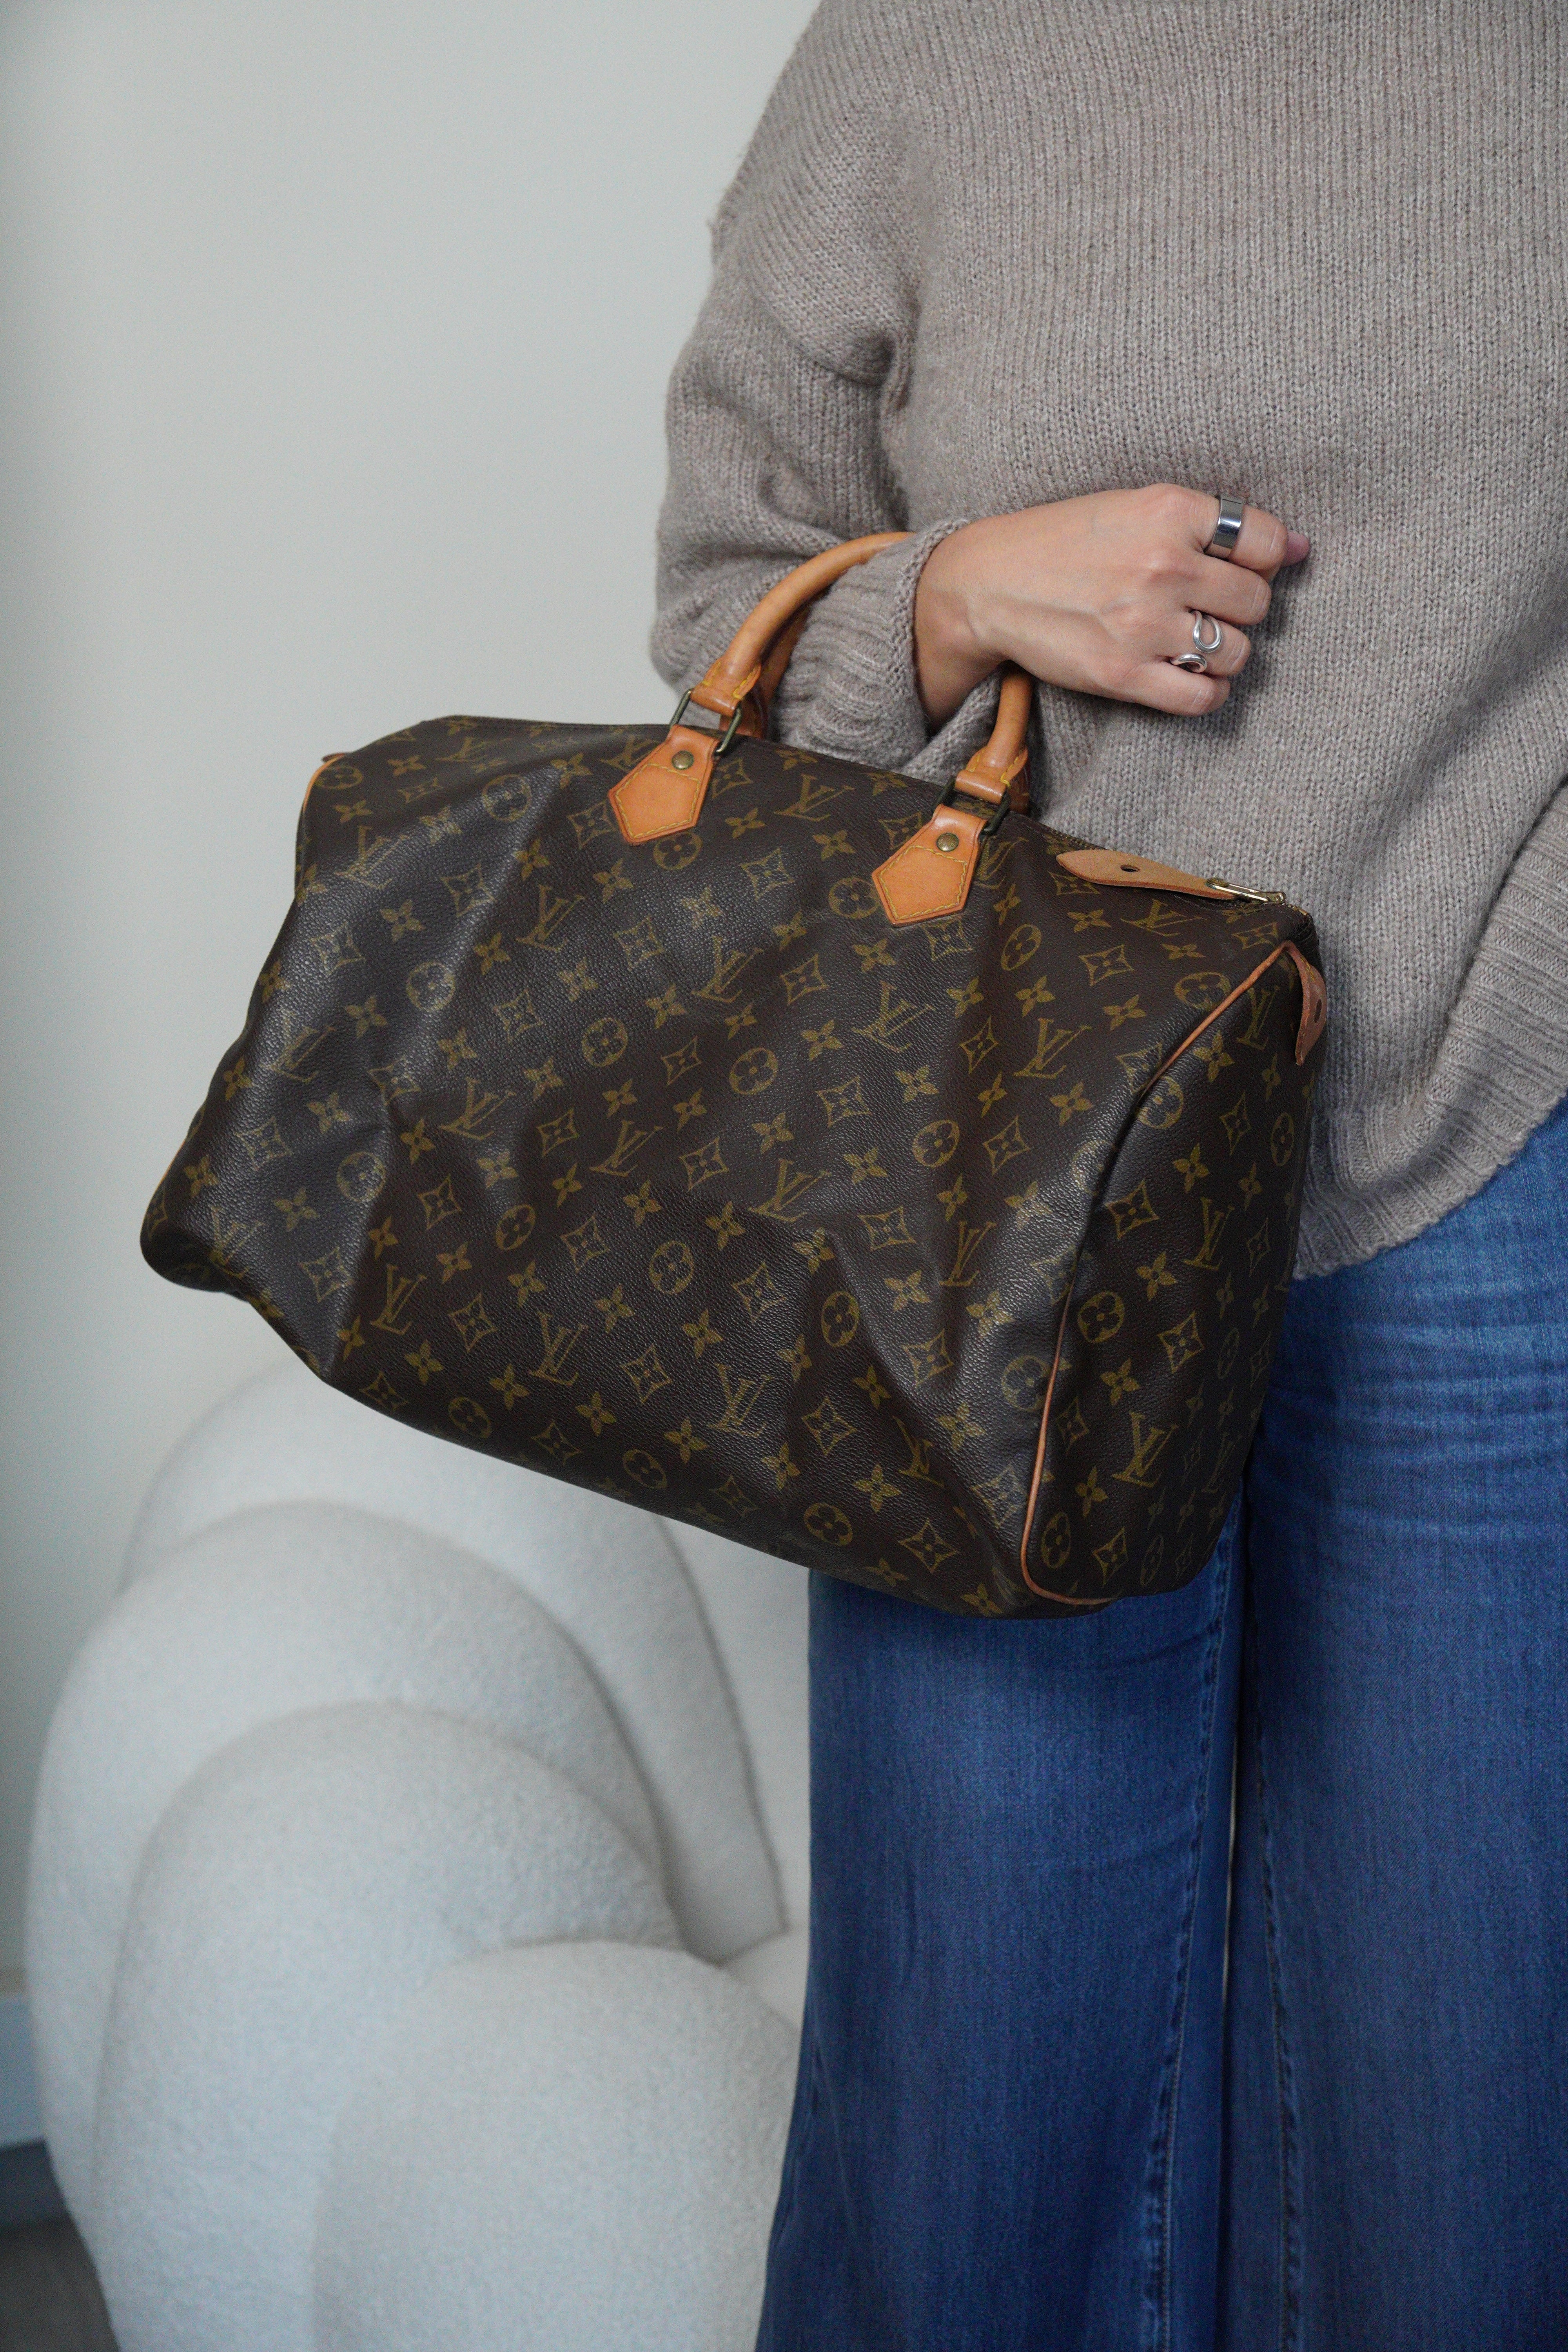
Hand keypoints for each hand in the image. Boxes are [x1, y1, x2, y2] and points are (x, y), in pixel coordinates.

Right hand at [913, 485, 1309, 722]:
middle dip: (1240, 608)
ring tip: (1192, 640)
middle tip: (1206, 607)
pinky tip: (1190, 678)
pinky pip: (1202, 697)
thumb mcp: (1136, 507)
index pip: (1265, 543)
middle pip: (1255, 601)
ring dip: (1225, 652)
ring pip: (1236, 652)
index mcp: (1169, 511)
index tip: (1239, 569)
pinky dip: (1207, 693)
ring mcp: (1144, 623)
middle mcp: (1163, 565)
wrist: (990, 581)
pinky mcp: (1123, 673)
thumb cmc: (1067, 541)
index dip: (1261, 561)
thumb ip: (1215, 524)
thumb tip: (1300, 549)